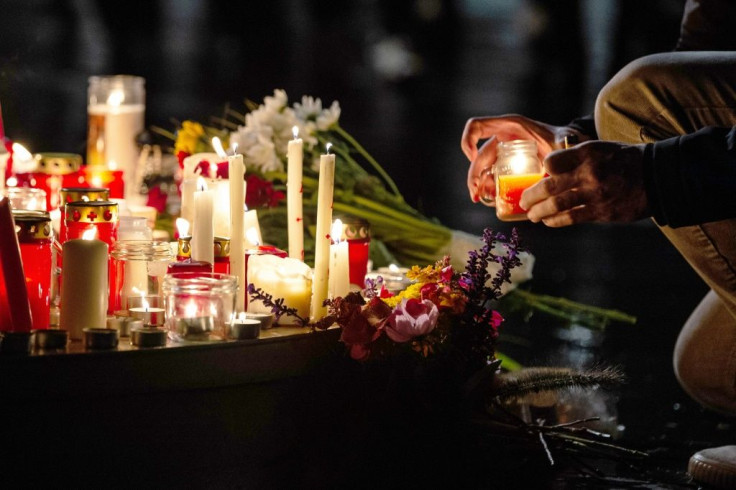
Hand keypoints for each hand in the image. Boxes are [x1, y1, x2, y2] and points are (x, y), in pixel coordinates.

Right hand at [461, 114, 586, 204]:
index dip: (468, 140)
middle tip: (476, 194)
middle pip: (478, 155)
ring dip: (479, 184)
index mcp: (509, 127)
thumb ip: (563, 142)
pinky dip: (490, 188)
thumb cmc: (564, 140)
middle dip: (473, 175)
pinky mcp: (507, 166)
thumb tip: (563, 146)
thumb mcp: (562, 140)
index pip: (476, 126)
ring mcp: (503, 153)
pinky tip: (493, 200)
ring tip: (481, 199)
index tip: (472, 158)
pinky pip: (492, 176)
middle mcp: (502, 138)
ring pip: (483, 168)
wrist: (570, 148)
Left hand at [519, 141, 648, 225]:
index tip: (540, 176)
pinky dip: (556, 221)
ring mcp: (595, 194)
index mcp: (588, 153)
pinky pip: (572, 218)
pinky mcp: (602, 212)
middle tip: (523, 202)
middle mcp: (589, 173)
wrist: (659, 176)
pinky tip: (548, 221)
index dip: (543, 170)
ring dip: (539, 212)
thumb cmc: (626, 160)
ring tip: (532, 215)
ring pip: (556, 206)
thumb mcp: (601, 148)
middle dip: (531, 197)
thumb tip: (550, 171)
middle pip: (549, 187)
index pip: (552, 162)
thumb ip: (576, 157)